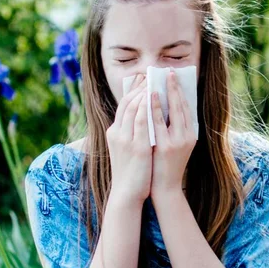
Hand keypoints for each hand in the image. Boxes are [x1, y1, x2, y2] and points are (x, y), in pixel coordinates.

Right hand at [106, 74, 152, 204]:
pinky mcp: (136, 146)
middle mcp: (117, 132)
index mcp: (114, 132)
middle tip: (151, 73)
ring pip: (133, 108)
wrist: (127, 193)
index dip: (132, 90)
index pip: (123, 105)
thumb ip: (130, 133)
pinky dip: (146, 106)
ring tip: (154, 80)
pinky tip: (154, 97)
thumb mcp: (125, 149)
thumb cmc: (130, 172)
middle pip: (127, 102)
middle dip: (139, 86)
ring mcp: (125, 139)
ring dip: (144, 92)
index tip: (142, 78)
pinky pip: (142, 121)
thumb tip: (142, 118)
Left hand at [150, 70, 196, 200]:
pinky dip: (153, 107)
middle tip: (168, 71)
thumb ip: (173, 127)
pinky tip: (148, 96)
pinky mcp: (165, 147)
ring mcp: (176, 142)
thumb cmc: (165, 165)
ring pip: (172, 111)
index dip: (180, 90)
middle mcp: (187, 136)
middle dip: (175, 87)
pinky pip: (158, 122)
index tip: (173, 76)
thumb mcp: (175, 144)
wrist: (164, 188)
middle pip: (181, 106)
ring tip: (159, 78)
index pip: (186, 107)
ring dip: (165, 93)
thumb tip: (167, 106)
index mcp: (191, 135)